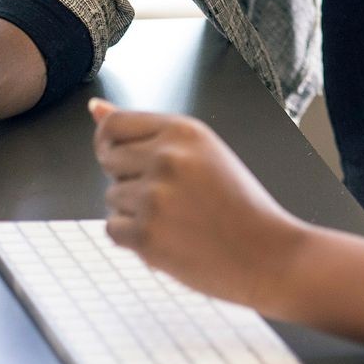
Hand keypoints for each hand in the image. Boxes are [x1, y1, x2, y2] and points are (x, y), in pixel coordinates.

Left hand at [91, 100, 303, 308]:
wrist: (268, 255)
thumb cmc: (239, 205)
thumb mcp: (203, 152)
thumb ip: (148, 131)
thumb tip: (94, 108)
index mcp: (184, 131)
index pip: (114, 125)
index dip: (112, 143)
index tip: (125, 159)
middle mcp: (167, 157)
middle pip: (108, 160)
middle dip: (127, 178)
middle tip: (168, 195)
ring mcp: (154, 197)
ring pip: (112, 197)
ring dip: (134, 211)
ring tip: (178, 220)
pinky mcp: (146, 235)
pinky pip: (113, 229)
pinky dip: (134, 239)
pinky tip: (170, 239)